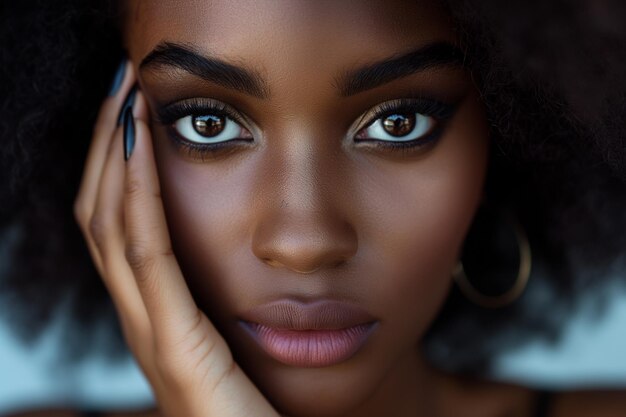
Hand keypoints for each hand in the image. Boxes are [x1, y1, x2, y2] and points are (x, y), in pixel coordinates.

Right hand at [74, 62, 278, 416]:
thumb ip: (228, 303)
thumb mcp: (241, 339)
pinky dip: (138, 194)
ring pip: (109, 227)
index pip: (118, 229)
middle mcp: (142, 322)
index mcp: (159, 318)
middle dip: (108, 146)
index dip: (118, 166)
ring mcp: (151, 337)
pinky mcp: (176, 349)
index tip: (136, 109)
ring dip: (115, 154)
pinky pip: (146, 256)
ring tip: (126, 96)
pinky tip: (144, 145)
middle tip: (121, 86)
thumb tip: (246, 254)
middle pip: (101, 217)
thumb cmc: (267, 407)